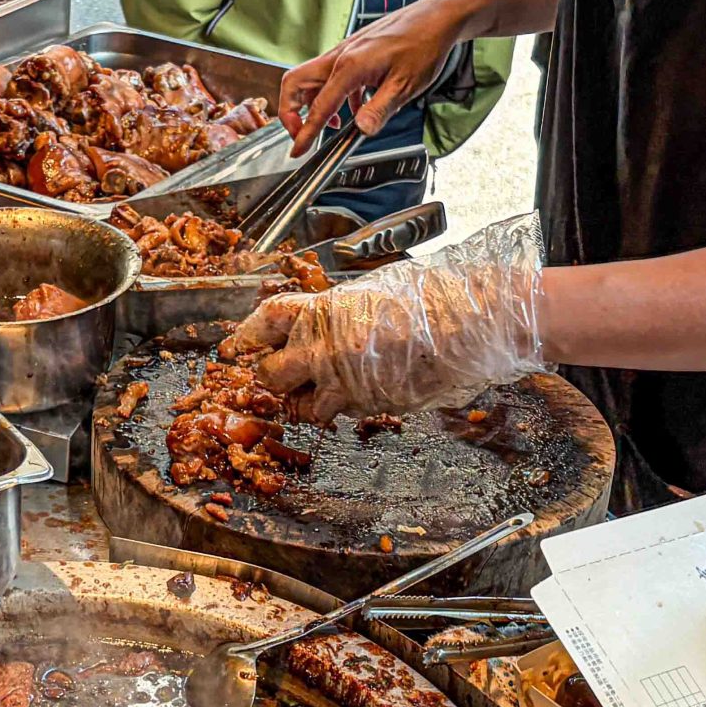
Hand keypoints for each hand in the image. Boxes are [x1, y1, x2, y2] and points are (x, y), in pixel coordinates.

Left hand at [219, 215, 544, 421]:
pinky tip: (357, 393)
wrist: (468, 325)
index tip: (237, 343)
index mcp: (325, 309)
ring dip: (302, 402)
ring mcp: (343, 380)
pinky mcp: (366, 405)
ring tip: (321, 389)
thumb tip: (324, 323)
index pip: (267, 320)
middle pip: (269, 371)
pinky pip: (336, 415)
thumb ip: (342, 312)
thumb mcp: (375, 291)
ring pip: (297, 405)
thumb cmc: (432, 299)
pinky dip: (338, 409)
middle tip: (281, 373)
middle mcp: (325, 346)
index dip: (247, 334)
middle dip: (271, 375)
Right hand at [280, 0, 478, 152]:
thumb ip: (380, 110)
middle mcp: (340, 57)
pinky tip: (355, 107)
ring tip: (333, 125)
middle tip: (302, 132)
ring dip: (313, 104)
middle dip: (291, 111)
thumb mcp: (405, 86)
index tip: (298, 149)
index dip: (306, 132)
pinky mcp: (352, 52)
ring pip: (310, 79)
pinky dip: (333, 95)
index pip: (318, 106)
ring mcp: (344, 52)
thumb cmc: (423, 45)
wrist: (434, 18)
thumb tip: (362, 130)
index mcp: (350, 67)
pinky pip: (330, 76)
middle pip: (295, 83)